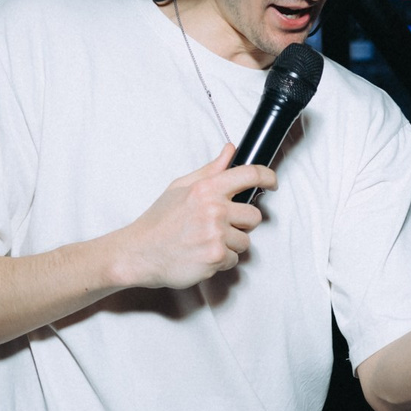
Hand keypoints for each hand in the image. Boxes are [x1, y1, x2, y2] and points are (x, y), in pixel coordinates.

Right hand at [116, 144, 274, 290]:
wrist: (139, 253)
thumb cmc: (159, 222)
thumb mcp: (180, 187)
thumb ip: (210, 170)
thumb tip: (230, 150)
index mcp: (206, 189)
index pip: (250, 174)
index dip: (268, 177)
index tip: (272, 183)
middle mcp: (214, 210)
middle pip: (254, 216)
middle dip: (242, 223)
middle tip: (219, 227)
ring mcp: (216, 235)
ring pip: (245, 241)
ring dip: (230, 244)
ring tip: (205, 242)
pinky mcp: (215, 258)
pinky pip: (234, 260)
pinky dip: (220, 260)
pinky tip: (201, 255)